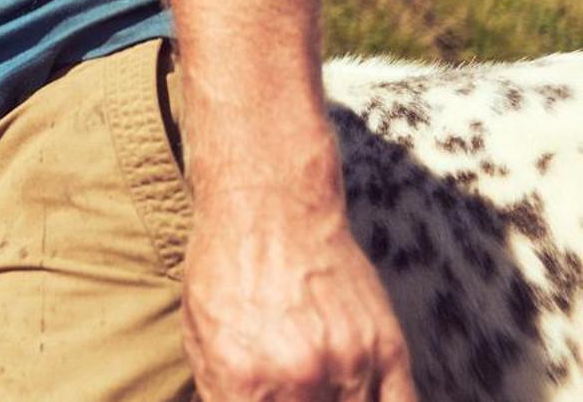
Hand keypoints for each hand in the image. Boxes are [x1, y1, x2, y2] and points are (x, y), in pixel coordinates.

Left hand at [182, 185, 415, 399]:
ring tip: (316, 394)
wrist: (271, 206)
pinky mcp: (389, 349)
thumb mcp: (200, 333)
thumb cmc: (225, 266)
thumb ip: (218, 393)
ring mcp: (350, 364)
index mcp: (243, 377)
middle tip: (288, 394)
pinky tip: (356, 399)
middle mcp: (300, 377)